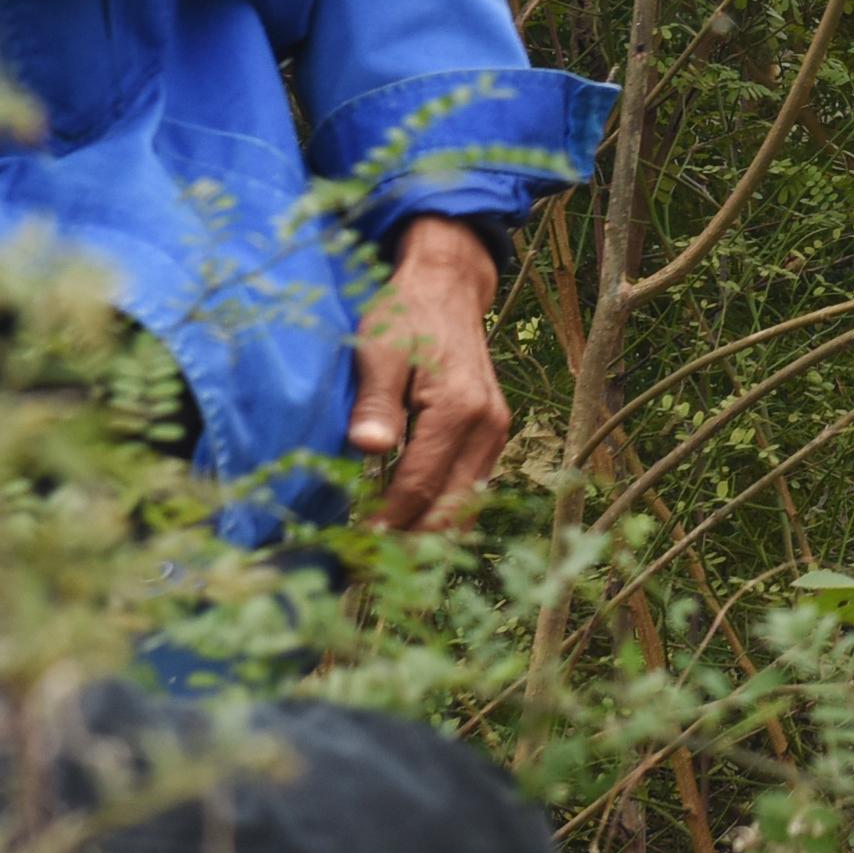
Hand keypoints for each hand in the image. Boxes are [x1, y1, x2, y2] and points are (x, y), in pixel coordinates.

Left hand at [352, 215, 515, 528]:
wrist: (446, 287)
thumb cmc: (405, 315)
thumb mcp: (378, 349)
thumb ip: (375, 402)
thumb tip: (366, 449)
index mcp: (459, 409)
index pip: (420, 485)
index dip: (388, 520)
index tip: (357, 543)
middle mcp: (487, 425)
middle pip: (452, 507)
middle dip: (413, 541)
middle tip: (371, 565)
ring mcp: (495, 430)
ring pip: (467, 503)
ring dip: (430, 532)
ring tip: (388, 554)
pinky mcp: (492, 432)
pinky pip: (471, 486)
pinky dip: (444, 511)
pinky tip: (410, 523)